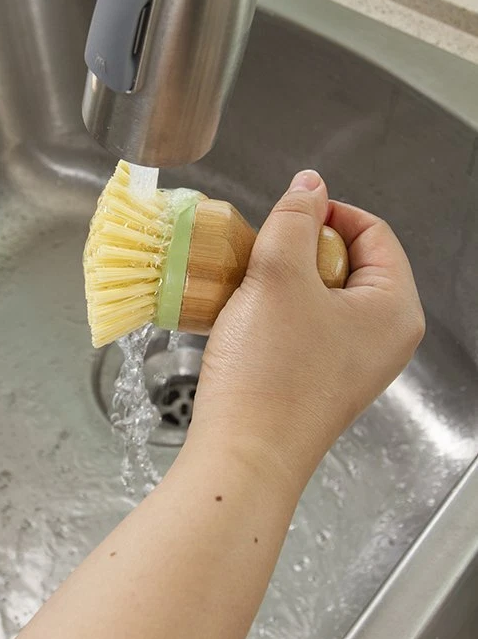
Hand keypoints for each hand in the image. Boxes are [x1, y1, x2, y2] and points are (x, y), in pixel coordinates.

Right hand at [191, 170, 424, 490]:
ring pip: (323, 292)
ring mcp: (355, 361)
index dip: (327, 212)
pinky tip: (245, 317)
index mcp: (395, 308)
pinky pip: (308, 324)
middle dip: (301, 248)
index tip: (284, 217)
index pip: (374, 231)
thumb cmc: (269, 371)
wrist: (242, 456)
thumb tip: (311, 182)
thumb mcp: (278, 274)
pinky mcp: (323, 379)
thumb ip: (295, 218)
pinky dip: (278, 310)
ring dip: (283, 278)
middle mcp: (386, 336)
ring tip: (249, 286)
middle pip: (350, 260)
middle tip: (263, 255)